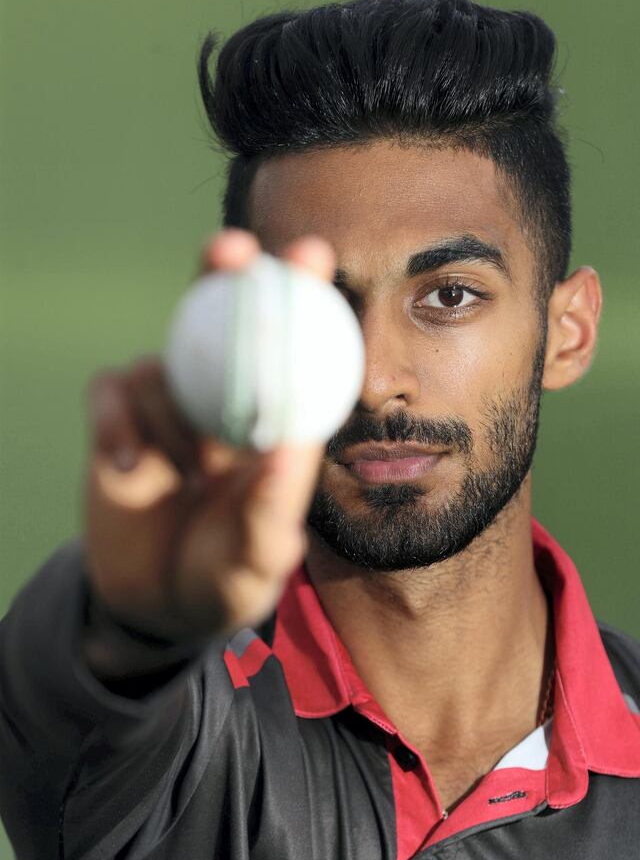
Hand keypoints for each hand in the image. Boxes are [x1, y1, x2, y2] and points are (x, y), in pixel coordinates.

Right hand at [83, 228, 335, 648]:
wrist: (156, 608)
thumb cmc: (225, 579)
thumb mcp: (258, 558)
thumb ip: (274, 506)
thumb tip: (294, 444)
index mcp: (269, 420)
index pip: (290, 345)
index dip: (299, 291)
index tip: (311, 253)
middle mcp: (219, 400)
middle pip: (219, 318)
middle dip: (222, 271)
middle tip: (229, 251)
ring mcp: (165, 408)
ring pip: (160, 366)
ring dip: (172, 417)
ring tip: (189, 479)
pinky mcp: (115, 425)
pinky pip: (109, 394)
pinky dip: (118, 424)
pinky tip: (134, 469)